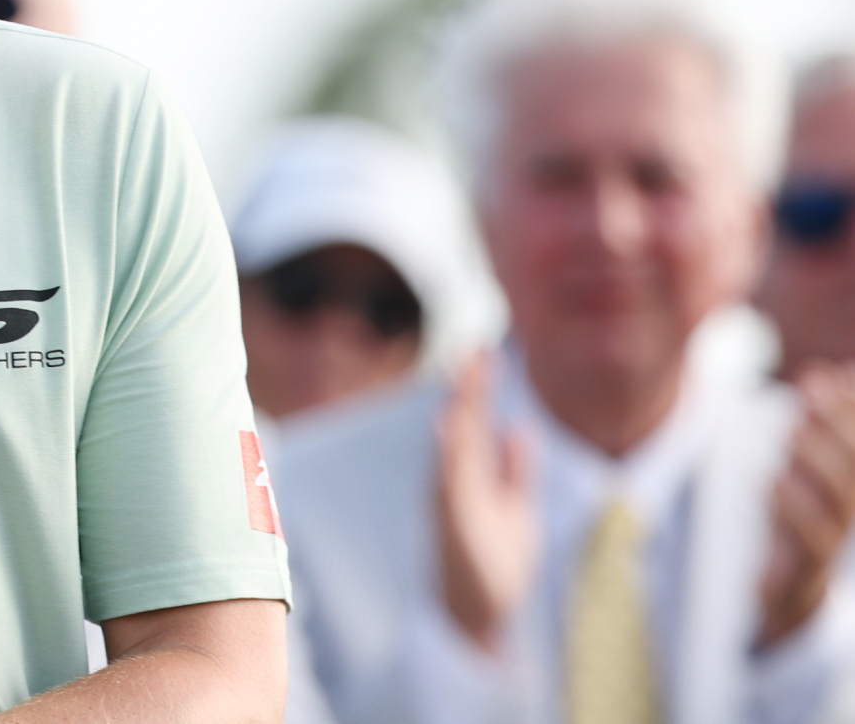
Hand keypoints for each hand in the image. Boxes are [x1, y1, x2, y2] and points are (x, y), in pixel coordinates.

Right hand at [434, 350, 539, 650]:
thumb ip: (517, 471)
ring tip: (465, 375)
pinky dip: (447, 454)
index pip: (475, 422)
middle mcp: (455, 483)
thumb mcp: (518, 511)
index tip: (486, 349)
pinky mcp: (452, 525)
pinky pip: (448, 483)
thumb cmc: (495, 568)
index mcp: (471, 477)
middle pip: (462, 424)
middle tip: (476, 347)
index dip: (479, 386)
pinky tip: (449, 427)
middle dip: (468, 386)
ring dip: (459, 410)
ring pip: (454, 446)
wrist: (480, 618)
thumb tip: (519, 428)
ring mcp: (451, 502)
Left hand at [757, 361, 854, 648]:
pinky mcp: (807, 568)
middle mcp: (850, 512)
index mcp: (848, 488)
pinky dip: (792, 506)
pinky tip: (774, 479)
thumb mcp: (805, 471)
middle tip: (810, 384)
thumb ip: (819, 425)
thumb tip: (837, 371)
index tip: (830, 371)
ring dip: (817, 459)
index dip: (849, 409)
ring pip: (840, 502)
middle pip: (853, 468)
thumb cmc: (799, 520)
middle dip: (836, 422)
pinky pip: (809, 540)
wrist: (787, 592)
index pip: (854, 445)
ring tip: (795, 426)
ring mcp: (832, 541)